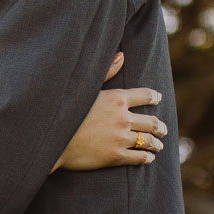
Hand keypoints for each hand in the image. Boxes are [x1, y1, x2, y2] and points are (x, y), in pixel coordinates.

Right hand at [54, 52, 166, 171]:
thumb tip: (122, 55)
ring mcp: (120, 138)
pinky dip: (147, 158)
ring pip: (149, 141)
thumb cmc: (64, 112)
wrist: (51, 140)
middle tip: (162, 129)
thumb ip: (106, 72)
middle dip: (160, 126)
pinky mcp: (116, 156)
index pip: (146, 96)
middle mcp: (123, 118)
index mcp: (117, 98)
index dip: (154, 97)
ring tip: (159, 145)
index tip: (157, 99)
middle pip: (152, 121)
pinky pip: (140, 157)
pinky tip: (148, 158)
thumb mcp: (85, 89)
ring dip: (157, 143)